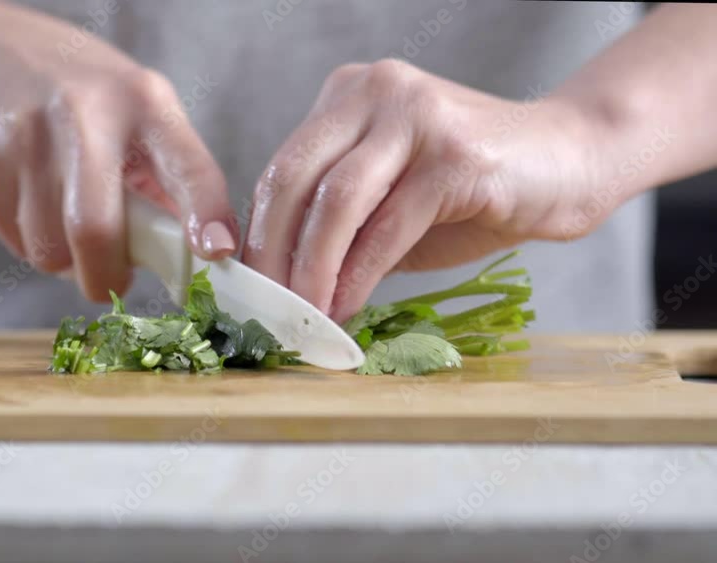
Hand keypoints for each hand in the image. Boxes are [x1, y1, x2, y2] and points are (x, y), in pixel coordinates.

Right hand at [0, 12, 236, 300]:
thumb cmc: (88, 101)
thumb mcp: (142, 115)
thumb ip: (171, 180)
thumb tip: (201, 257)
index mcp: (143, 103)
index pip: (185, 164)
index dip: (204, 211)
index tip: (214, 251)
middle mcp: (82, 113)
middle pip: (93, 228)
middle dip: (106, 277)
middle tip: (112, 279)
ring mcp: (23, 135)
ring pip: (47, 251)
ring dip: (64, 260)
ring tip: (68, 224)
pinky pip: (13, 242)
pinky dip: (29, 243)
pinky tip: (33, 205)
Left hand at [243, 59, 612, 322]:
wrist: (573, 164)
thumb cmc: (475, 192)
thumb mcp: (389, 207)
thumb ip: (339, 230)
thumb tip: (283, 284)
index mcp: (348, 97)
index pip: (283, 168)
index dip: (258, 233)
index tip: (249, 288)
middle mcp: (375, 91)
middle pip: (294, 178)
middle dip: (272, 253)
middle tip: (266, 310)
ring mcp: (414, 115)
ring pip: (335, 202)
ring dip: (312, 271)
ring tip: (304, 318)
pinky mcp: (455, 153)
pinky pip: (387, 225)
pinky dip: (359, 275)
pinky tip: (347, 307)